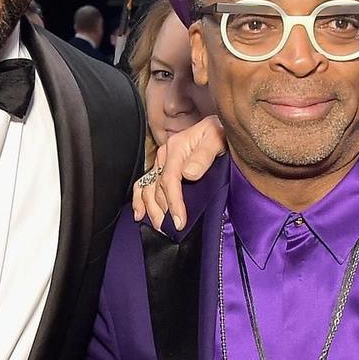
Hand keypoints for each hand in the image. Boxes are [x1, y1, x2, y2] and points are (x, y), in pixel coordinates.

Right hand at [133, 116, 225, 230]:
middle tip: (170, 231)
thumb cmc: (219, 134)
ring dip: (151, 210)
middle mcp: (164, 155)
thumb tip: (189, 174)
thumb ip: (204, 155)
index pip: (170, 180)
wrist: (218, 128)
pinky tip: (140, 214)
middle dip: (162, 212)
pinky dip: (139, 200)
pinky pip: (144, 184)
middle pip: (157, 188)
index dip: (174, 203)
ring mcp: (161, 162)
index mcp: (176, 148)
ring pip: (148, 189)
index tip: (179, 221)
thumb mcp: (216, 139)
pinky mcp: (161, 168)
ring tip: (159, 228)